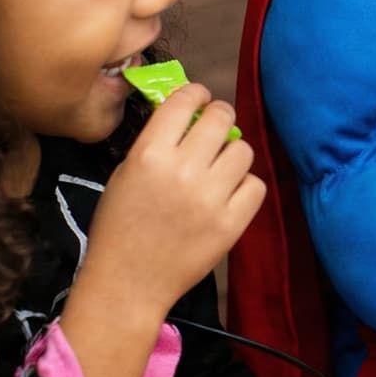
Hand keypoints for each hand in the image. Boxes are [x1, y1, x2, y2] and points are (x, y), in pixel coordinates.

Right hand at [79, 84, 264, 315]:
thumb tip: (190, 115)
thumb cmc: (119, 227)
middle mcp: (183, 171)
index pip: (185, 101)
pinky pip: (256, 185)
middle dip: (219, 116)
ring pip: (243, 150)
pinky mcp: (231, 224)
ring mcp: (210, 198)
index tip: (200, 98)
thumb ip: (156, 143)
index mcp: (149, 155)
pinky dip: (244, 187)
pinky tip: (227, 195)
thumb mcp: (124, 174)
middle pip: (221, 118)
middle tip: (215, 126)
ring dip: (232, 154)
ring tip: (218, 168)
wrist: (127, 282)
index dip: (196, 94)